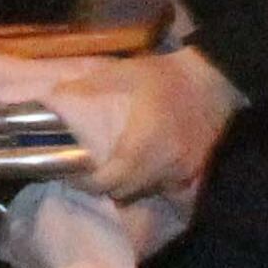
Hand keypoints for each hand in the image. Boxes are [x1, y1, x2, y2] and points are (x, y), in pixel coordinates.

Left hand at [19, 46, 243, 206]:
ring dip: (126, 187)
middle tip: (88, 172)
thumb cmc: (165, 76)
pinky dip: (149, 184)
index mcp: (142, 145)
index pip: (107, 181)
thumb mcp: (122, 74)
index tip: (70, 173)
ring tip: (112, 171)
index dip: (85, 182)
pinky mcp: (194, 173)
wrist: (214, 79)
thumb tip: (52, 97)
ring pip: (144, 193)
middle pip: (123, 193)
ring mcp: (181, 173)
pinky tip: (142, 170)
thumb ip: (86, 88)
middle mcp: (162, 166)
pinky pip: (165, 190)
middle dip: (102, 186)